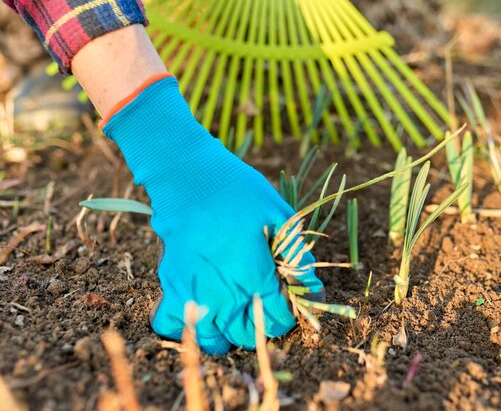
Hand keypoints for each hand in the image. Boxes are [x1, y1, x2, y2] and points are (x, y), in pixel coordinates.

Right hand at [102, 76, 322, 353]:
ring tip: (236, 315)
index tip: (289, 300)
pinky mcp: (170, 285)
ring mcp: (192, 293)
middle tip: (266, 305)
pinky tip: (200, 310)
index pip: (279, 318)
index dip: (290, 313)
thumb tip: (314, 289)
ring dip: (229, 335)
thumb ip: (298, 256)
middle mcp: (222, 293)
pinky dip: (185, 326)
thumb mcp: (279, 215)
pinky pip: (170, 324)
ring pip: (213, 341)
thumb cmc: (237, 191)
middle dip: (264, 326)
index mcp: (252, 276)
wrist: (188, 175)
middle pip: (249, 335)